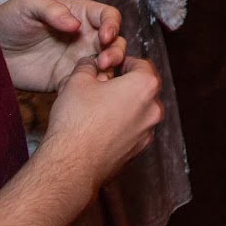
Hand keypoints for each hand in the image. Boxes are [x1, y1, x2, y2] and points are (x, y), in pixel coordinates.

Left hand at [0, 0, 126, 91]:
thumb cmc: (9, 19)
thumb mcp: (29, 4)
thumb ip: (52, 9)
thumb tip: (75, 25)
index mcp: (80, 14)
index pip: (108, 16)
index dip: (113, 25)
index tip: (105, 36)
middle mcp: (84, 36)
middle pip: (115, 42)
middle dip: (116, 51)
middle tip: (104, 61)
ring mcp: (77, 59)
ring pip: (107, 65)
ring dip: (110, 71)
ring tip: (100, 77)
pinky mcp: (66, 79)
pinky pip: (87, 85)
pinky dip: (93, 89)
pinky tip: (85, 92)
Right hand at [40, 56, 162, 191]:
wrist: (73, 164)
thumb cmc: (77, 119)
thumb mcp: (77, 81)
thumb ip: (88, 66)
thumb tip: (89, 64)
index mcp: (145, 86)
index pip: (141, 64)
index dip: (123, 61)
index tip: (109, 65)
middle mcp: (153, 110)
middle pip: (142, 89)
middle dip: (124, 85)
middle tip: (102, 86)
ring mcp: (147, 134)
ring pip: (138, 112)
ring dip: (123, 107)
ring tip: (98, 108)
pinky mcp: (137, 152)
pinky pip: (132, 131)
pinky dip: (121, 127)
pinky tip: (99, 129)